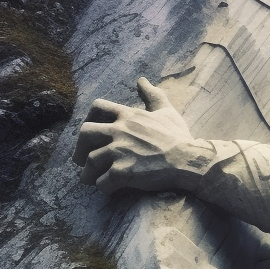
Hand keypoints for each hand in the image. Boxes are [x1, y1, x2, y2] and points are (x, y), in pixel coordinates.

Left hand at [74, 77, 206, 193]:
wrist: (189, 160)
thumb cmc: (179, 138)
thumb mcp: (166, 111)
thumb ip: (152, 95)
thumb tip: (142, 80)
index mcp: (128, 115)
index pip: (98, 107)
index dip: (89, 119)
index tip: (91, 132)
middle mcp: (120, 131)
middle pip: (86, 133)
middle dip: (80, 148)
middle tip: (82, 159)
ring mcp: (120, 152)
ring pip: (91, 161)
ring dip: (88, 172)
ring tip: (91, 179)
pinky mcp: (124, 172)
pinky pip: (103, 181)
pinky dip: (103, 186)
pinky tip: (108, 188)